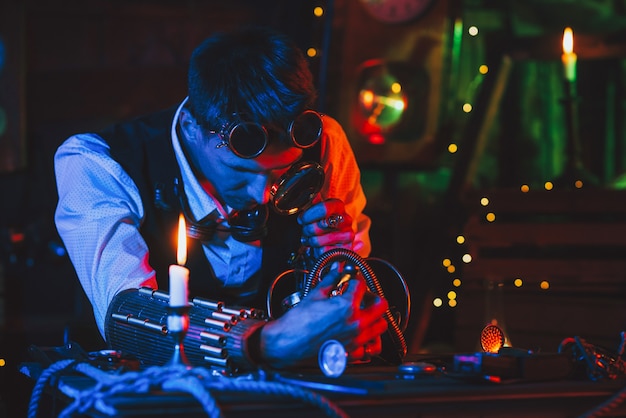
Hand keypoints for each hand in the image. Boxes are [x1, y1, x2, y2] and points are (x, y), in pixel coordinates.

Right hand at [259, 268, 388, 368]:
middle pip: (381, 305)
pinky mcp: (351, 354)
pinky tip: (361, 335)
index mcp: (347, 307)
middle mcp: (355, 324)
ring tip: (365, 315)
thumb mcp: (314, 296)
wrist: (286, 344)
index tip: (352, 280)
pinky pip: (370, 349)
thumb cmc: (296, 324)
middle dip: (373, 297)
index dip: (356, 279)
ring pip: (381, 327)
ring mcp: (355, 341)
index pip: (361, 286)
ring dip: (376, 318)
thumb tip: (336, 270)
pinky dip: (369, 341)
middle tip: (363, 296)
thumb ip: (330, 281)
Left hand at [298, 198, 353, 257]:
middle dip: (308, 230)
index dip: (308, 215)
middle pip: (320, 225)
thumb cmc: (322, 226)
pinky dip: (317, 252)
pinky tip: (319, 248)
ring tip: (312, 240)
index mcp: (338, 206)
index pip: (323, 209)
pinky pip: (323, 252)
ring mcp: (348, 235)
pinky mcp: (346, 250)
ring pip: (318, 240)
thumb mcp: (315, 212)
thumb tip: (310, 194)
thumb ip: (312, 202)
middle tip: (307, 231)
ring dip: (311, 241)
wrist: (332, 245)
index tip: (302, 219)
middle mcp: (346, 219)